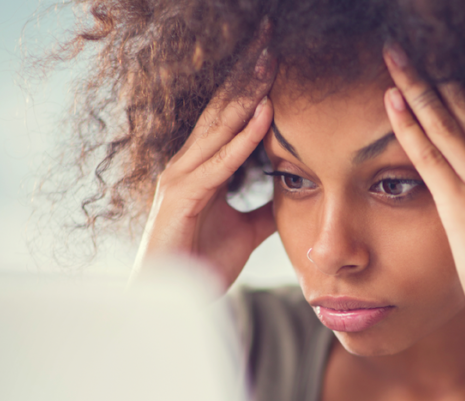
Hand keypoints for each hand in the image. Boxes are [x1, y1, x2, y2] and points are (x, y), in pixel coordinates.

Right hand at [133, 32, 277, 288]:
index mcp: (203, 167)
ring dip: (248, 93)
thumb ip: (265, 208)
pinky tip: (266, 114)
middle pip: (223, 109)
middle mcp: (190, 163)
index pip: (230, 116)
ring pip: (221, 126)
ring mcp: (183, 177)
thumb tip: (291, 195)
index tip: (274, 58)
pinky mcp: (184, 197)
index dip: (251, 86)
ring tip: (270, 61)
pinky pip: (220, 162)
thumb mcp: (247, 230)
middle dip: (247, 74)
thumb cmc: (203, 262)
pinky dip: (244, 138)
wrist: (173, 298)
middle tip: (269, 38)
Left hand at [382, 44, 464, 344]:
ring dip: (418, 87)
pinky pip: (430, 155)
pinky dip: (409, 125)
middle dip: (437, 78)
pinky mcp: (462, 206)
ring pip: (447, 124)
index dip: (463, 95)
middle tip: (411, 50)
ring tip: (395, 57)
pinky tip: (391, 101)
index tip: (441, 71)